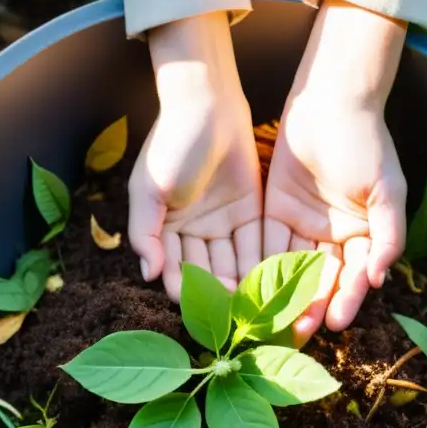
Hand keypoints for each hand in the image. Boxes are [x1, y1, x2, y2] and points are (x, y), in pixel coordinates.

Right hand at [128, 12, 261, 299]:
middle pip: (210, 275)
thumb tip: (149, 275)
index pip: (179, 274)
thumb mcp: (149, 189)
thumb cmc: (171, 144)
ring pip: (236, 264)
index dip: (192, 296)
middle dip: (226, 300)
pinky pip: (257, 244)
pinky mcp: (250, 212)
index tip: (209, 317)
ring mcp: (223, 224)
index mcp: (166, 232)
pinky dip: (267, 264)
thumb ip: (146, 233)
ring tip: (266, 313)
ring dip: (249, 289)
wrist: (207, 103)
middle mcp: (194, 234)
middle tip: (245, 324)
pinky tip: (280, 286)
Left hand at [264, 0, 408, 340]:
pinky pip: (268, 244)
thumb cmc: (366, 142)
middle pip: (322, 279)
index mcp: (365, 235)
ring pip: (293, 268)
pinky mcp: (275, 211)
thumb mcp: (387, 189)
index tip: (336, 322)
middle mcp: (334, 237)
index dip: (346, 299)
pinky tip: (249, 290)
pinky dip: (260, 266)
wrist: (332, 100)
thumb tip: (380, 278)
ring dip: (283, 295)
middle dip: (311, 307)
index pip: (354, 275)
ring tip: (270, 321)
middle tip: (297, 334)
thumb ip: (389, 234)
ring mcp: (304, 225)